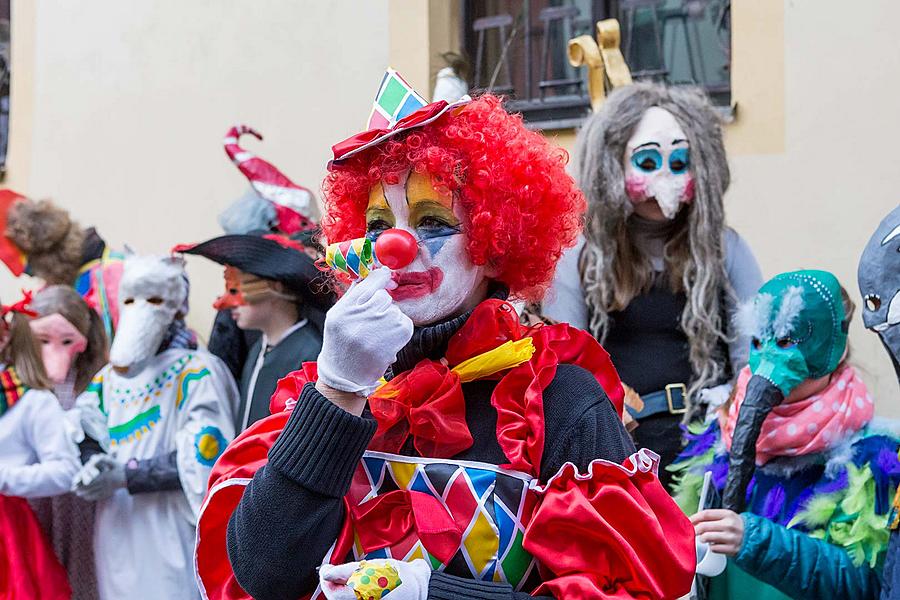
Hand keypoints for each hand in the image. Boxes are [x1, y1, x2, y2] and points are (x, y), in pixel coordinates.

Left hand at [72, 454, 126, 500]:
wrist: (129, 477)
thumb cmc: (120, 469)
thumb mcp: (113, 462)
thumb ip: (104, 459)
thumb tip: (93, 456)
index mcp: (105, 476)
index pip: (91, 481)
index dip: (82, 483)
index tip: (76, 484)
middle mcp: (105, 484)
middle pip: (91, 488)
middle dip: (81, 489)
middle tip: (74, 490)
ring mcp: (107, 489)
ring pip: (94, 493)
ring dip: (85, 494)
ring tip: (79, 494)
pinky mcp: (109, 493)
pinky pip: (98, 497)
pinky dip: (92, 497)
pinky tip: (87, 497)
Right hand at [316, 268, 413, 396]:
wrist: (345, 375)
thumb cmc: (341, 343)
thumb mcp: (337, 317)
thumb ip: (352, 295)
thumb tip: (373, 275)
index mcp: (343, 311)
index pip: (368, 283)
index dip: (381, 276)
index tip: (387, 275)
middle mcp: (358, 318)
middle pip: (383, 297)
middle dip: (382, 305)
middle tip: (373, 322)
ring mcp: (376, 330)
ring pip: (395, 310)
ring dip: (391, 319)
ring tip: (377, 335)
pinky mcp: (392, 341)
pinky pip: (405, 322)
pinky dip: (400, 329)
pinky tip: (387, 339)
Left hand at [320, 559, 429, 599]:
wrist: (420, 587)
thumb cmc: (400, 577)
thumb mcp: (372, 567)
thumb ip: (346, 571)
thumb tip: (327, 571)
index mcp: (361, 596)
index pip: (332, 595)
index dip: (326, 581)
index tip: (326, 570)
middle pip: (338, 598)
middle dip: (335, 584)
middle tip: (335, 572)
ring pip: (347, 599)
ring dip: (344, 588)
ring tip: (352, 577)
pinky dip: (354, 592)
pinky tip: (361, 585)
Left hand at [691, 509, 744, 555]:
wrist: (755, 538)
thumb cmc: (736, 526)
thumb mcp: (727, 517)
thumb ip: (712, 517)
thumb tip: (693, 521)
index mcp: (727, 514)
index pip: (705, 514)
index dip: (694, 518)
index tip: (688, 521)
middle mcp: (729, 525)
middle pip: (704, 526)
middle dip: (695, 530)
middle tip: (693, 532)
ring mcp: (731, 538)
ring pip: (707, 537)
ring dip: (703, 538)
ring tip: (705, 538)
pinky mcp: (732, 549)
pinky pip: (714, 548)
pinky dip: (712, 547)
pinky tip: (715, 545)